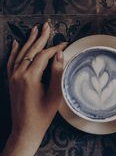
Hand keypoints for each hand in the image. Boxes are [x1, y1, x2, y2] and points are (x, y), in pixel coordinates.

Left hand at [7, 22, 66, 148]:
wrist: (25, 129)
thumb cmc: (42, 115)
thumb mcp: (54, 95)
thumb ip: (56, 73)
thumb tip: (60, 55)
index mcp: (30, 77)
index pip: (44, 55)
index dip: (55, 48)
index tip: (65, 43)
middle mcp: (19, 74)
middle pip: (31, 50)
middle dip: (41, 37)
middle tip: (47, 25)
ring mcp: (12, 77)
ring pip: (21, 53)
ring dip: (28, 40)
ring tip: (35, 29)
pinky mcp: (10, 80)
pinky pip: (11, 61)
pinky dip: (14, 51)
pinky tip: (15, 43)